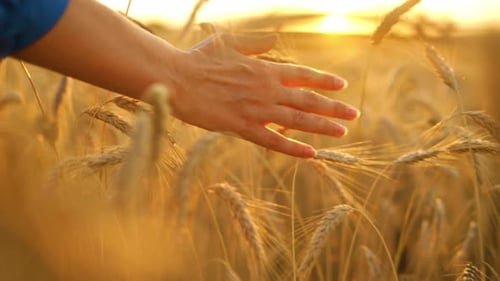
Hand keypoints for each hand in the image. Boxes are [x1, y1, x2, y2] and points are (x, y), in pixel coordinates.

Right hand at [168, 33, 359, 157]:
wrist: (177, 79)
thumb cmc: (200, 59)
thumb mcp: (229, 41)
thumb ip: (256, 43)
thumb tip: (276, 39)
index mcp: (265, 69)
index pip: (304, 75)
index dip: (324, 81)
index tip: (341, 86)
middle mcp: (268, 90)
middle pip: (308, 100)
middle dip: (334, 108)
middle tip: (353, 114)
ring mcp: (257, 110)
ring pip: (298, 121)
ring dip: (322, 127)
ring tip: (342, 132)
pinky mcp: (243, 128)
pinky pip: (273, 141)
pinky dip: (294, 148)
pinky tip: (312, 154)